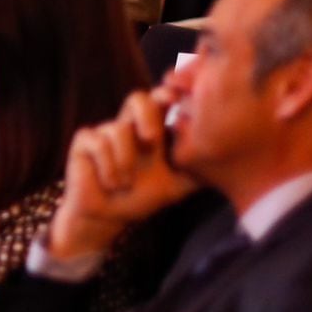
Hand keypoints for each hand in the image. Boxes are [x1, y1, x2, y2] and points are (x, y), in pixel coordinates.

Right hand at [46, 88, 197, 259]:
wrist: (109, 218)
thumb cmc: (143, 198)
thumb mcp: (178, 185)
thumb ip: (199, 170)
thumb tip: (227, 161)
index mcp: (154, 129)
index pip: (162, 101)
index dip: (168, 93)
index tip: (176, 98)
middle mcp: (130, 126)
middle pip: (137, 98)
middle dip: (146, 114)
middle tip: (152, 139)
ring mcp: (106, 132)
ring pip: (118, 129)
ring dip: (125, 163)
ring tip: (126, 183)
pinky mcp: (85, 142)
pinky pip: (98, 143)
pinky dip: (107, 167)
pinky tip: (110, 183)